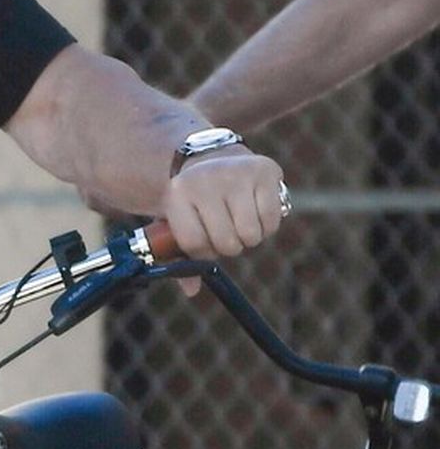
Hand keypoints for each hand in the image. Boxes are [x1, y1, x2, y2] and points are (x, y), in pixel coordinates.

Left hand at [163, 148, 288, 264]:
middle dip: (228, 247)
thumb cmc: (195, 201)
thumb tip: (191, 290)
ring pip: (250, 235)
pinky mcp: (265, 170)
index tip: (206, 244)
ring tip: (240, 222)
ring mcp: (237, 172)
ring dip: (248, 239)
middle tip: (226, 232)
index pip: (194, 243)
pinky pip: (271, 221)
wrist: (213, 158)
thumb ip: (182, 256)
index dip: (203, 253)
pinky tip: (257, 213)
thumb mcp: (179, 222)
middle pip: (225, 242)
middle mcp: (206, 179)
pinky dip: (267, 227)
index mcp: (178, 194)